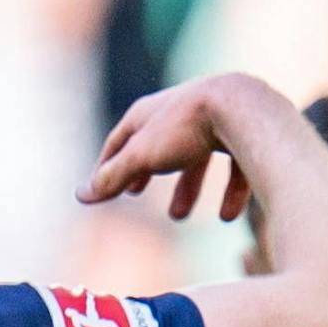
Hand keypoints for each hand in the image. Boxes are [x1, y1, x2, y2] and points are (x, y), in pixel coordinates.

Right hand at [79, 73, 281, 221]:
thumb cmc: (186, 129)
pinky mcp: (246, 137)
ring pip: (197, 160)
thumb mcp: (143, 155)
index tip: (102, 186)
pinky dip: (229, 193)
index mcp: (150, 113)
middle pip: (158, 147)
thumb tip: (81, 196)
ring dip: (187, 189)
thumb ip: (114, 176)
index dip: (109, 164)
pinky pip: (236, 168)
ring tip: (180, 216)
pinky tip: (228, 218)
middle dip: (146, 172)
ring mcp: (215, 122)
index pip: (121, 139)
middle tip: (136, 192)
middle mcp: (181, 113)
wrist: (243, 108)